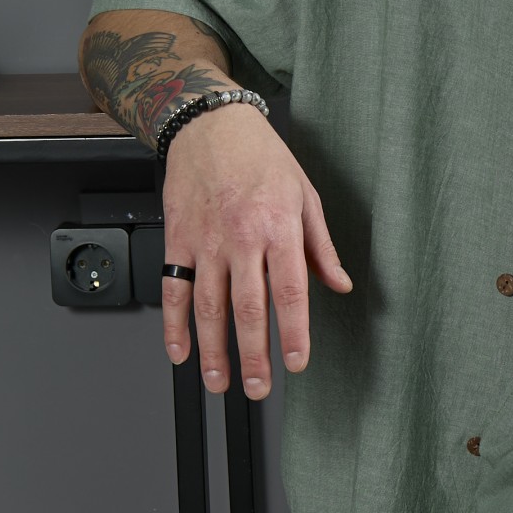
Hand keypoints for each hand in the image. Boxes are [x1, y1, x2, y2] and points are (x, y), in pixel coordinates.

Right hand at [159, 102, 352, 398]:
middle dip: (253, 355)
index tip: (297, 362)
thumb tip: (339, 283)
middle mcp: (241, 239)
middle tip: (259, 388)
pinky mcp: (178, 240)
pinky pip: (174, 289)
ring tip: (219, 381)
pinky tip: (180, 351)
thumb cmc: (261, 157)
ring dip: (213, 350)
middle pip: (248, 309)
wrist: (210, 124)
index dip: (294, 332)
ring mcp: (206, 242)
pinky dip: (174, 325)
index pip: (290, 292)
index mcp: (279, 229)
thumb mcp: (305, 196)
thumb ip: (321, 247)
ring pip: (208, 307)